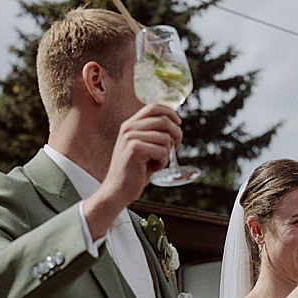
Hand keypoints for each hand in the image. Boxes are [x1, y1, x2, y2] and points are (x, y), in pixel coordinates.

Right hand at [84, 104, 181, 238]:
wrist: (118, 190)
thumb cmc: (134, 172)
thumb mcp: (144, 149)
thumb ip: (154, 135)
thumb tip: (176, 127)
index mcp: (130, 125)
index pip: (153, 107)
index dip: (170, 113)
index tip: (178, 124)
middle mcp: (129, 128)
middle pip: (163, 120)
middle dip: (177, 134)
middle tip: (176, 148)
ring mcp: (131, 137)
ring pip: (165, 138)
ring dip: (167, 154)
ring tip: (156, 163)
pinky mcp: (135, 149)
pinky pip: (162, 152)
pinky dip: (163, 162)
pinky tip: (152, 168)